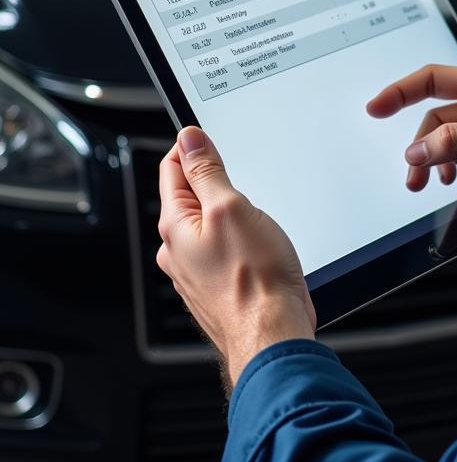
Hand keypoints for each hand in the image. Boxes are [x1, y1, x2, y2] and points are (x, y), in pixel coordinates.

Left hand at [156, 127, 315, 387]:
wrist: (272, 333)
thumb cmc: (255, 279)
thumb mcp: (230, 208)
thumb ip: (207, 171)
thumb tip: (189, 140)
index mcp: (175, 227)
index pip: (172, 170)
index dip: (192, 146)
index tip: (210, 134)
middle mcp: (178, 250)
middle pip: (189, 195)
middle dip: (212, 177)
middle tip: (240, 168)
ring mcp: (196, 271)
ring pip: (207, 223)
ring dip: (227, 208)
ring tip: (253, 207)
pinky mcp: (217, 285)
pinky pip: (222, 247)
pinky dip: (237, 234)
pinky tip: (257, 239)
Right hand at [367, 66, 456, 249]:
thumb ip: (455, 139)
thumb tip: (419, 150)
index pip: (434, 79)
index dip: (401, 91)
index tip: (376, 107)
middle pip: (439, 122)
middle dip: (424, 148)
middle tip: (414, 175)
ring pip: (454, 151)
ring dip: (443, 169)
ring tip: (439, 186)